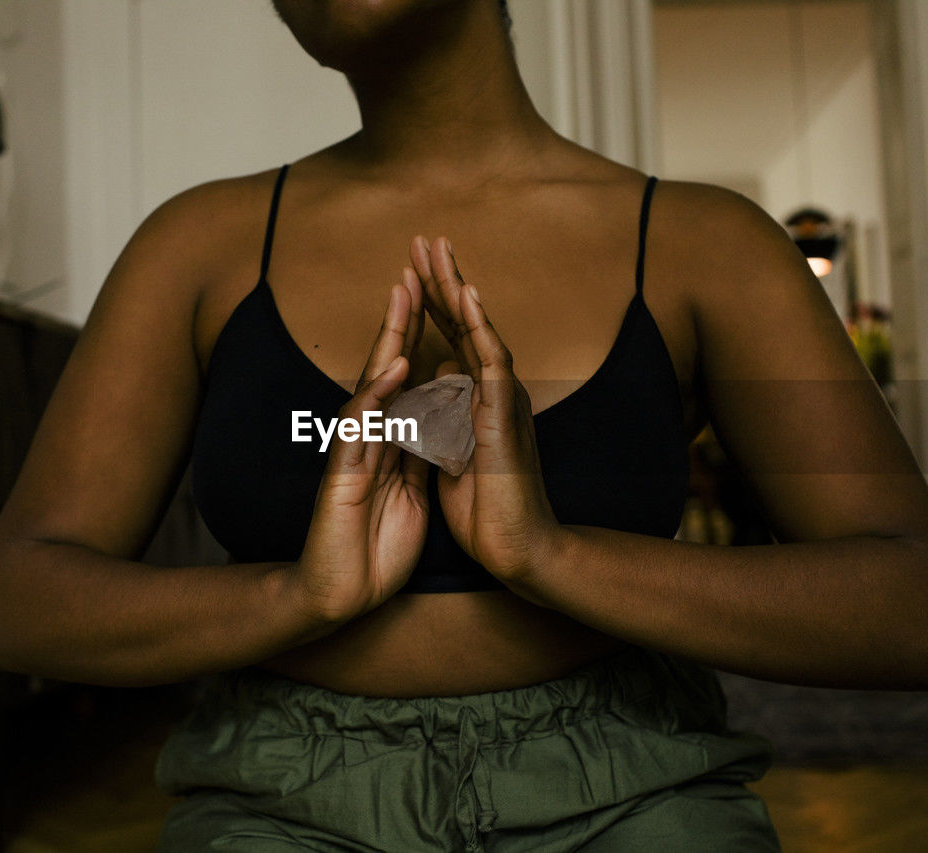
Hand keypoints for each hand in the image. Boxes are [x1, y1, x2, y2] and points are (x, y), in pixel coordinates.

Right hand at [292, 273, 428, 622]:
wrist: (342, 595)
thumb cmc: (372, 549)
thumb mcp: (410, 494)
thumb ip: (419, 455)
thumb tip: (438, 421)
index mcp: (388, 442)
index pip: (407, 379)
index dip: (420, 338)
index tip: (438, 297)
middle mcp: (369, 437)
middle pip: (387, 366)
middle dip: (401, 318)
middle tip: (414, 269)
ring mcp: (353, 452)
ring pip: (372, 383)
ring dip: (388, 338)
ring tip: (404, 293)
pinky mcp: (342, 475)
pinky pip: (362, 427)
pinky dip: (379, 394)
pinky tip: (395, 366)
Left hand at [410, 235, 562, 583]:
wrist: (516, 549)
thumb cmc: (487, 508)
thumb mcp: (452, 450)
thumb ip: (445, 410)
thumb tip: (434, 377)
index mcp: (473, 399)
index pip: (451, 340)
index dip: (431, 302)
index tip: (412, 267)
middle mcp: (491, 392)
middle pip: (465, 324)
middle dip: (442, 280)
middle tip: (425, 238)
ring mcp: (501, 402)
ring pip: (479, 331)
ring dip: (458, 290)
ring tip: (440, 252)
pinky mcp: (505, 420)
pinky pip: (491, 364)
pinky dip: (480, 328)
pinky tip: (468, 297)